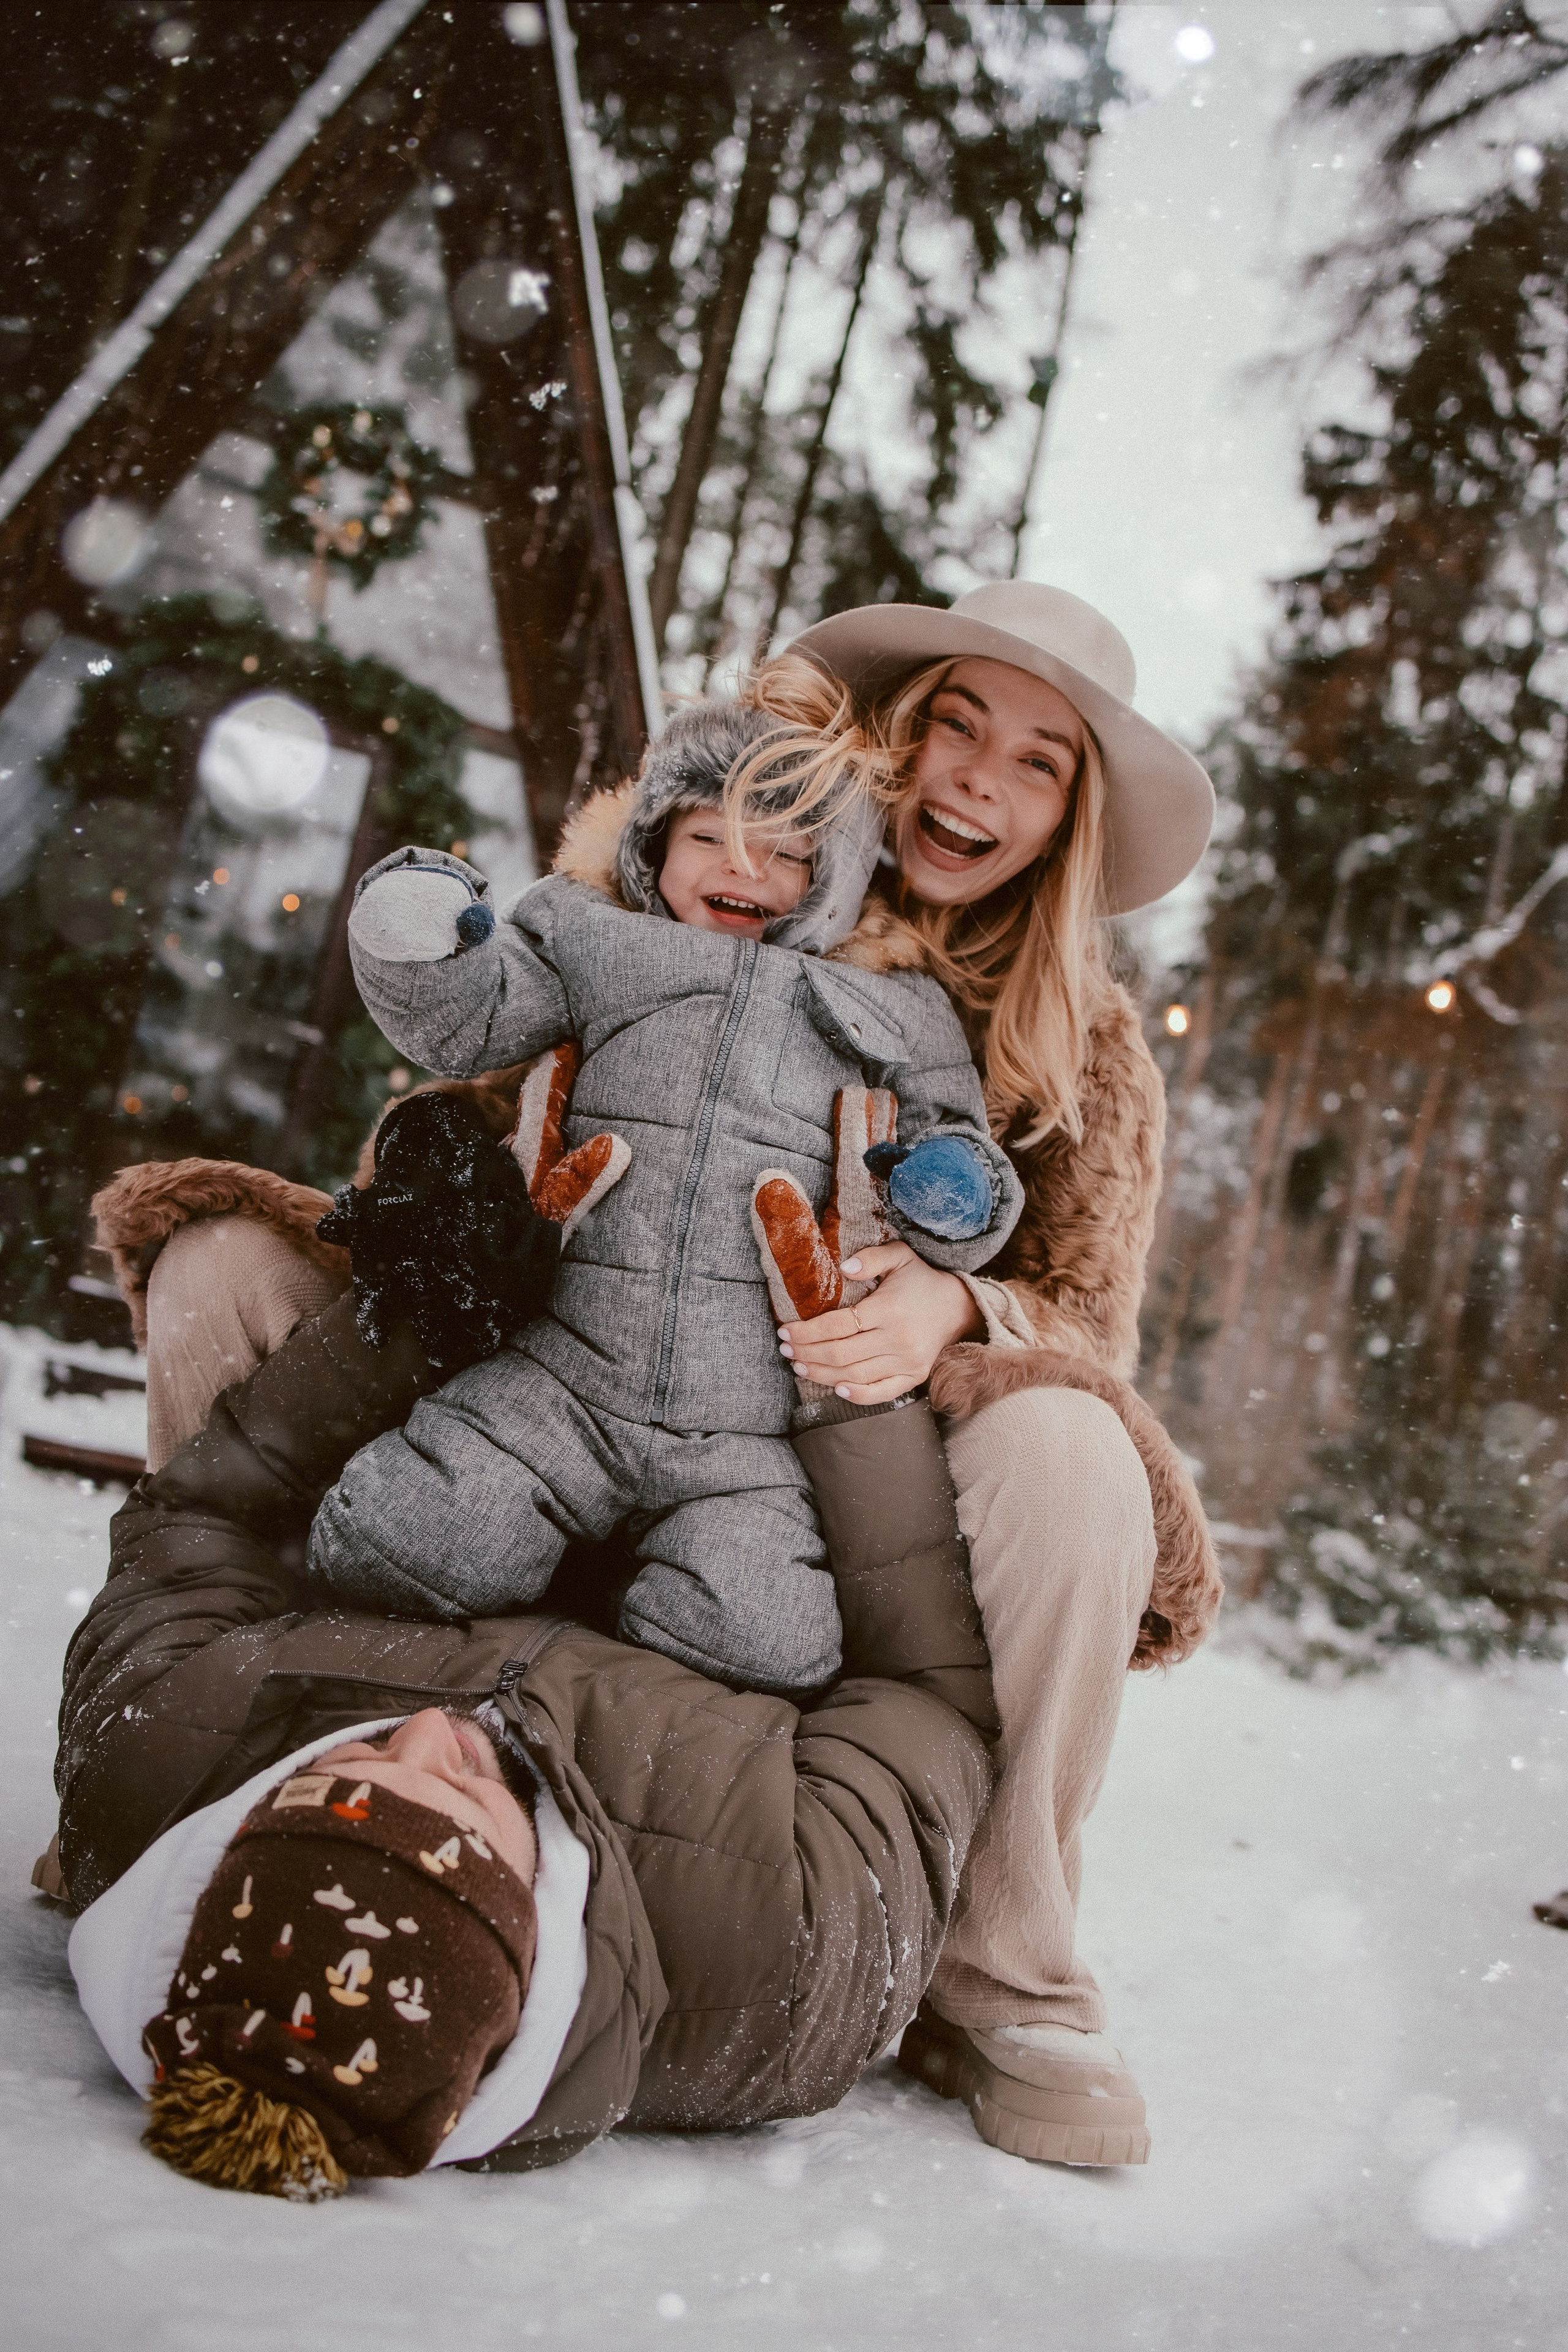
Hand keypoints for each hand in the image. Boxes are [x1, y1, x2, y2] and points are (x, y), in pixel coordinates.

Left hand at [779, 1239, 982, 1404]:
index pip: (838, 1324)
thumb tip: (843, 1268)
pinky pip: (880, 1393)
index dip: (807, 1330)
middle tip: (785, 1348)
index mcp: (889, 1309)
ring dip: (821, 1373)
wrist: (957, 1307)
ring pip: (853, 1375)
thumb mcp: (899, 1256)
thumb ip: (870, 1258)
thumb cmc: (920, 1280)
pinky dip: (856, 1395)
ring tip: (798, 1365)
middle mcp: (899, 1339)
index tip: (785, 1330)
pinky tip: (834, 1388)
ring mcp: (908, 1362)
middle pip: (840, 1353)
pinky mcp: (914, 1377)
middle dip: (806, 1352)